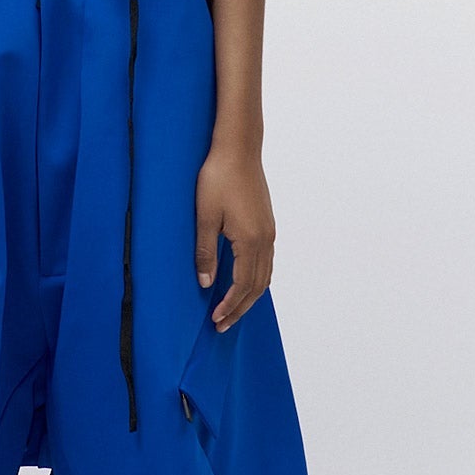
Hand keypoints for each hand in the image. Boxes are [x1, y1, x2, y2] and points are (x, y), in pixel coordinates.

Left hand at [193, 143, 275, 329]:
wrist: (238, 148)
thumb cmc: (218, 177)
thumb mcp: (204, 216)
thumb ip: (206, 251)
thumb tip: (206, 283)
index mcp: (251, 240)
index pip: (243, 285)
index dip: (230, 305)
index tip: (216, 320)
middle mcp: (266, 239)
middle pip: (257, 286)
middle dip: (241, 308)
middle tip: (223, 325)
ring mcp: (269, 231)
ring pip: (265, 275)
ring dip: (250, 295)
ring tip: (233, 309)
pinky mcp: (267, 224)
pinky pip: (266, 261)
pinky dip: (256, 279)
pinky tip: (243, 282)